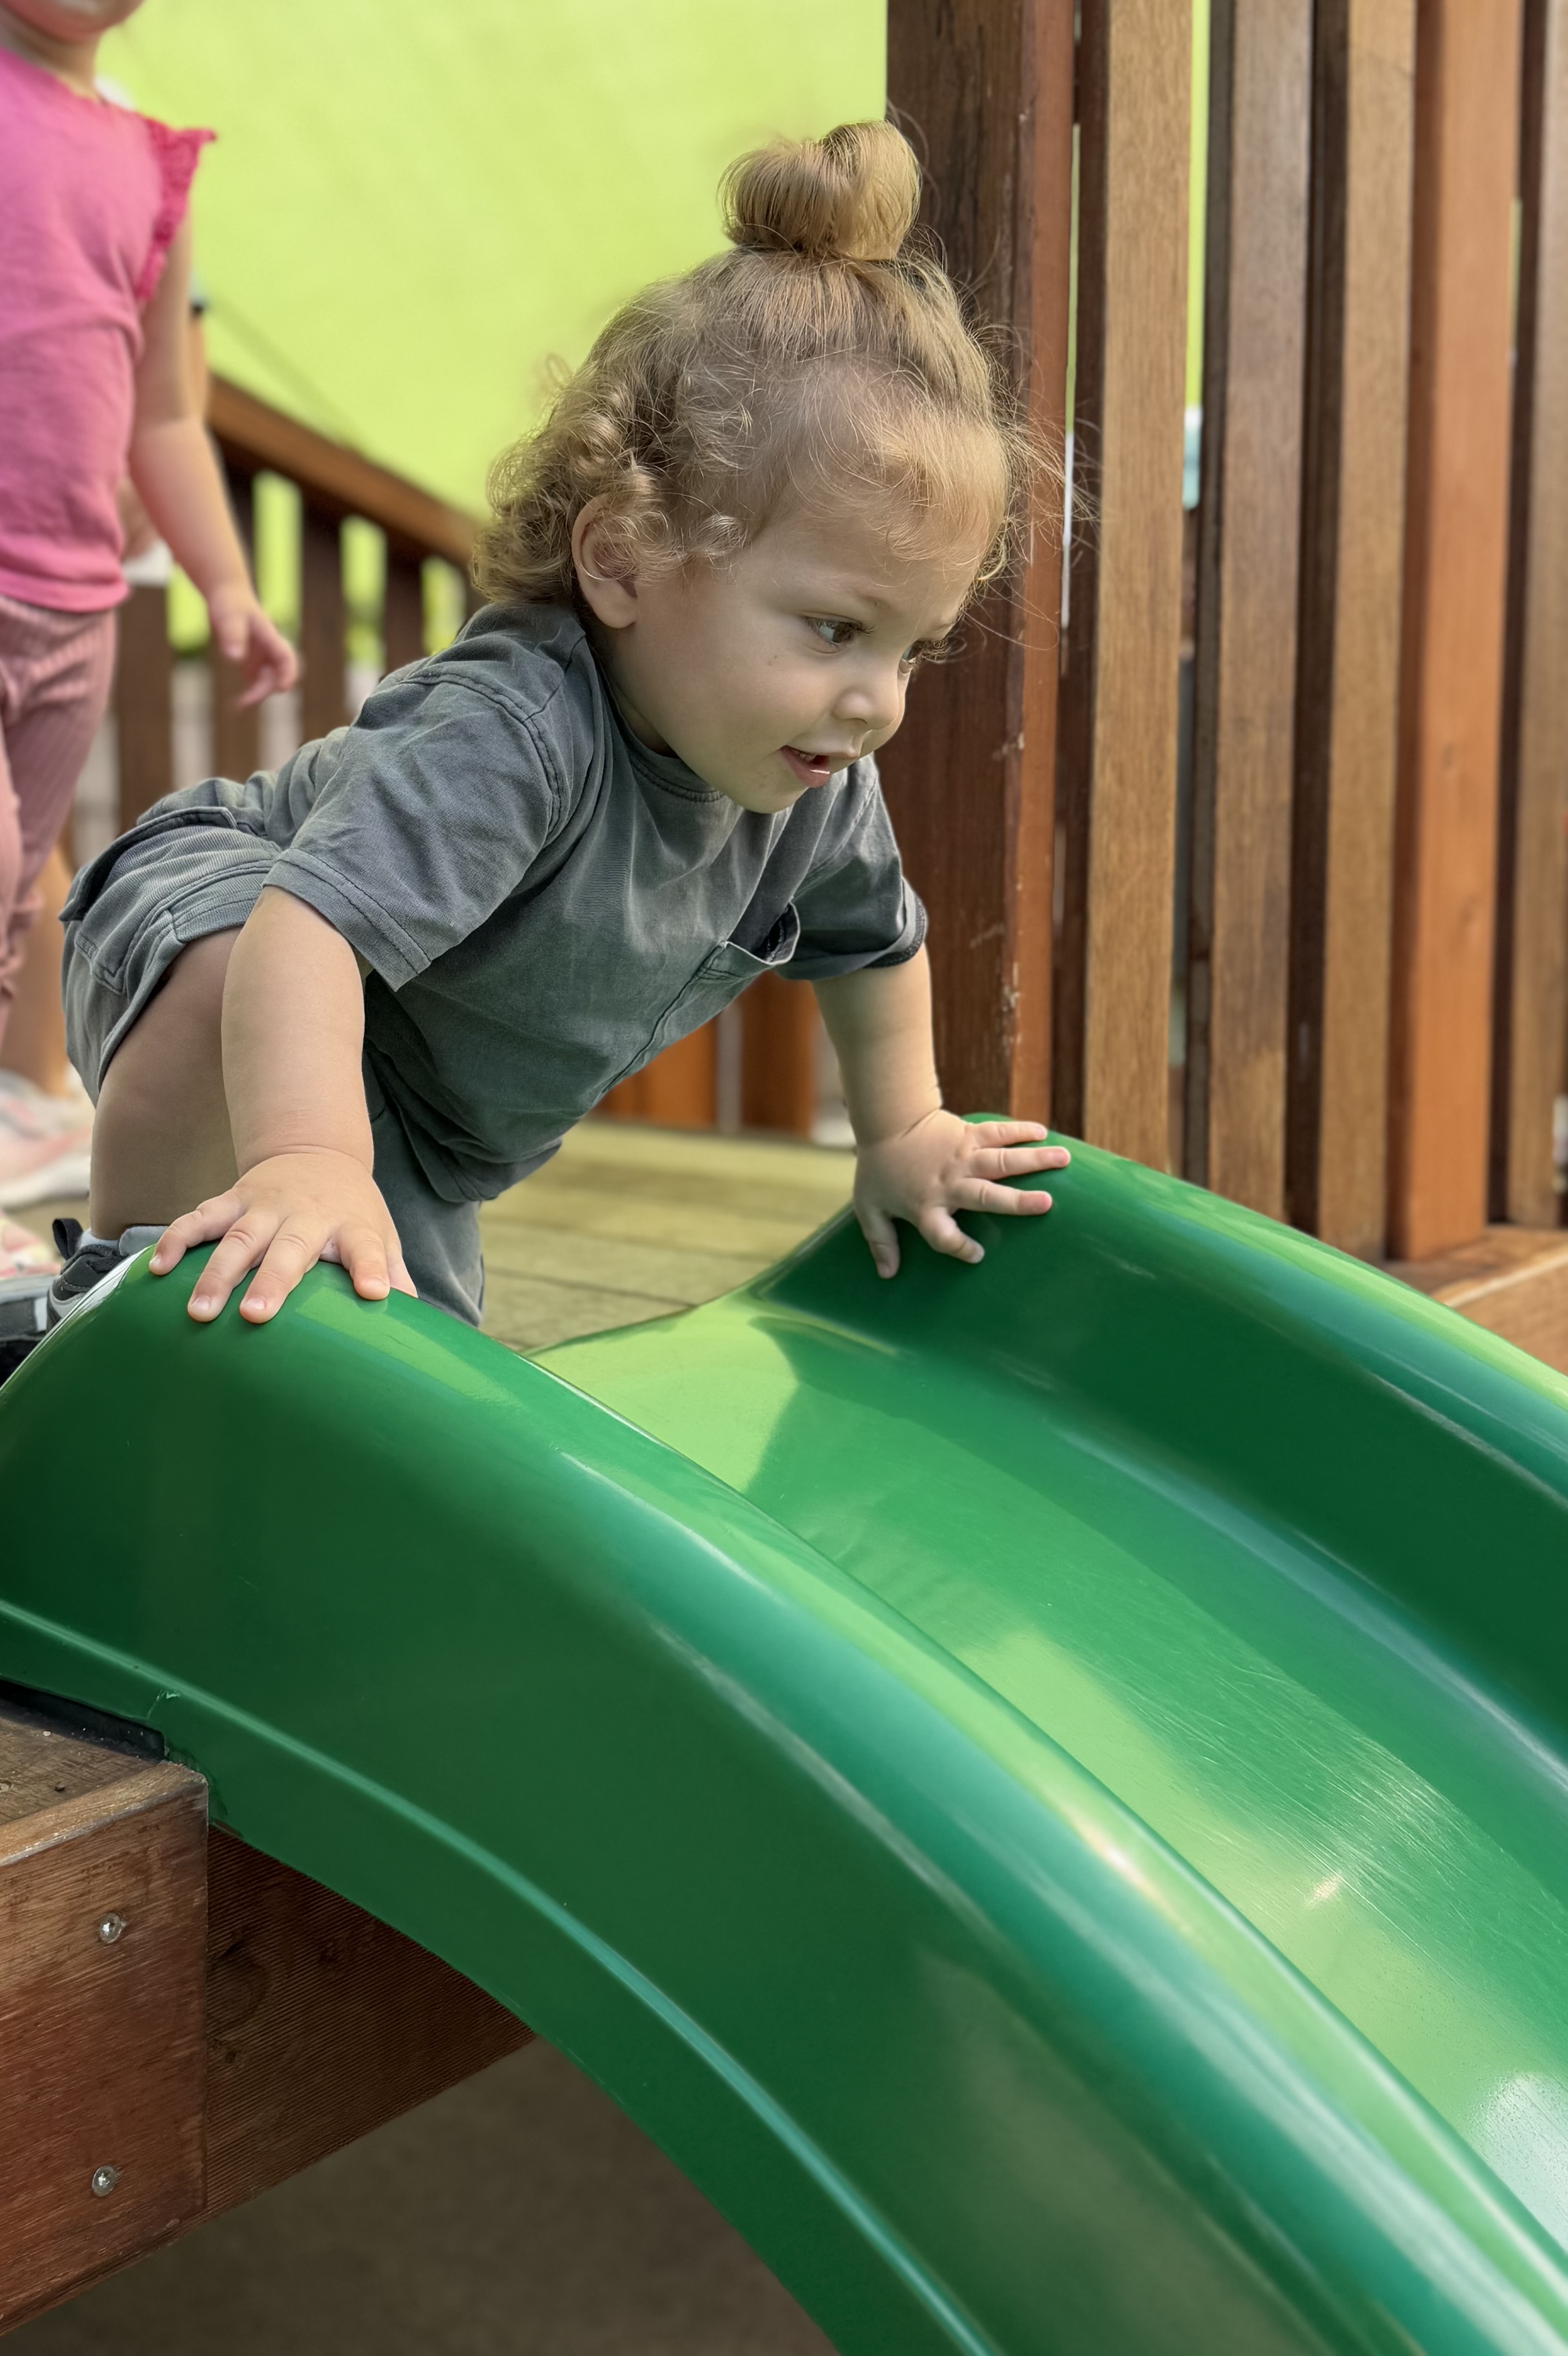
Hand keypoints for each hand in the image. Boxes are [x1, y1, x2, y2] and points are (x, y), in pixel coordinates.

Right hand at [149, 1148, 415, 1323]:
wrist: (318, 1153)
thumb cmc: (352, 1212)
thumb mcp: (382, 1236)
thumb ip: (394, 1276)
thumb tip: (419, 1324)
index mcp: (351, 1227)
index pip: (367, 1250)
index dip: (371, 1270)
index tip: (374, 1293)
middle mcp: (307, 1215)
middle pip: (289, 1249)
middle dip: (272, 1281)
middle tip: (255, 1316)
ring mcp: (265, 1206)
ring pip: (237, 1238)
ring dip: (215, 1273)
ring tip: (198, 1311)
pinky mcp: (233, 1199)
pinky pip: (200, 1219)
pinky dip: (177, 1241)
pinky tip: (157, 1269)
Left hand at [207, 583, 297, 708]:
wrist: (228, 597)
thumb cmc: (229, 604)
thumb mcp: (227, 617)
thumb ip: (232, 636)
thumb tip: (234, 658)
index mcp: (270, 637)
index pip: (286, 657)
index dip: (288, 673)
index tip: (283, 689)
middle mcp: (270, 650)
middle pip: (279, 675)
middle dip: (266, 690)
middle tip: (245, 702)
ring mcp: (263, 659)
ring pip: (269, 683)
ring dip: (258, 696)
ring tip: (238, 706)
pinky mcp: (253, 665)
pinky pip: (257, 685)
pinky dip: (250, 697)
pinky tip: (235, 706)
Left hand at [852, 1111, 1069, 1278]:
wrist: (885, 1121)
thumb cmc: (879, 1168)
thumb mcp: (870, 1208)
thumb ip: (880, 1241)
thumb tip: (887, 1274)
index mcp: (926, 1207)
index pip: (945, 1236)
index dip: (960, 1247)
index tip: (977, 1255)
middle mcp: (950, 1184)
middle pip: (986, 1196)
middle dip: (1017, 1201)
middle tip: (1047, 1204)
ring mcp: (962, 1157)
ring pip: (1002, 1161)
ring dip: (1033, 1160)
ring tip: (1064, 1160)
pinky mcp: (968, 1134)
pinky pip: (998, 1132)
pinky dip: (1021, 1131)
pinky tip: (1044, 1133)